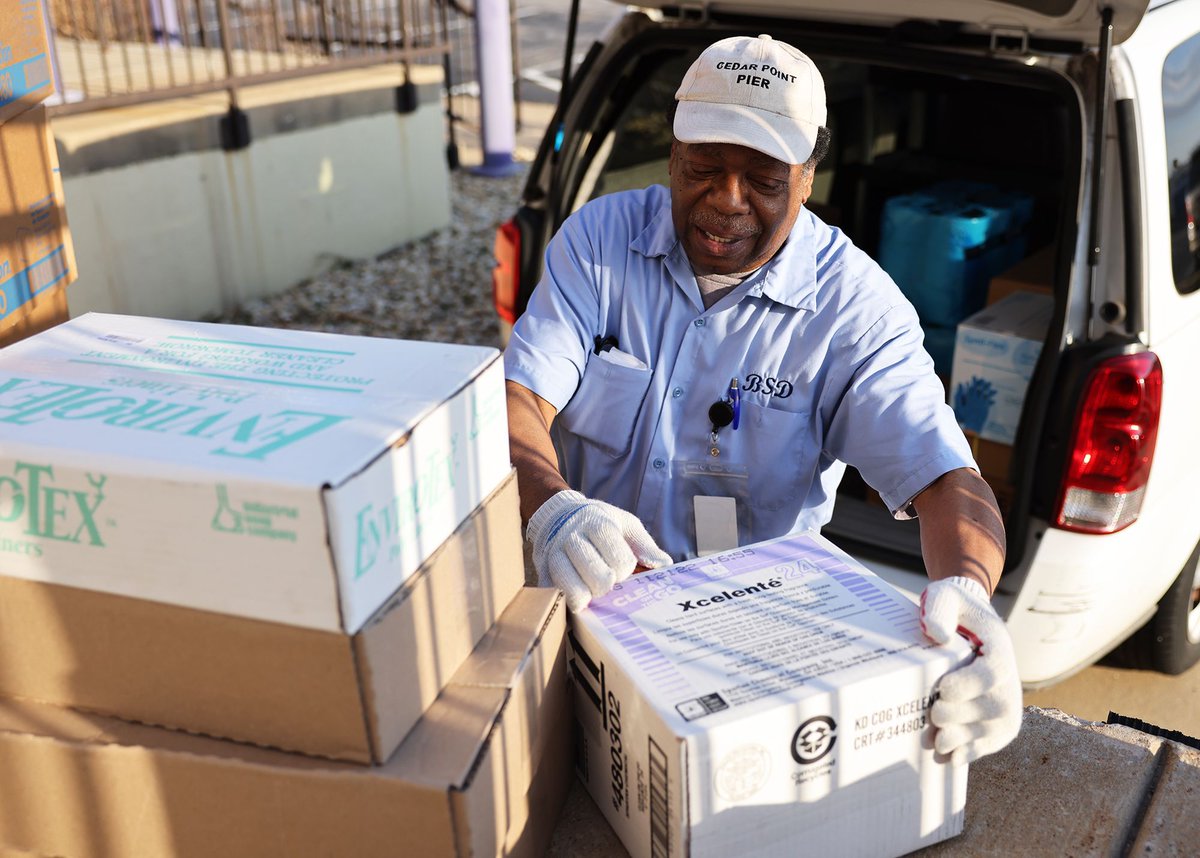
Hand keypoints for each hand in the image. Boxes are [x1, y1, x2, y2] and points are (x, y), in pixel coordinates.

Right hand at [526, 490, 672, 610]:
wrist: (558, 512)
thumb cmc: (598, 522)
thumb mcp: (625, 523)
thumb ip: (644, 544)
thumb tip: (664, 565)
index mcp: (596, 523)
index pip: (616, 555)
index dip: (624, 568)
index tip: (624, 569)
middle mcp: (572, 537)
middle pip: (594, 571)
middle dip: (605, 583)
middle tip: (608, 584)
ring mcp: (554, 553)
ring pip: (568, 583)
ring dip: (584, 596)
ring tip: (591, 597)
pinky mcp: (541, 568)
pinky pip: (551, 590)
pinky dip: (564, 599)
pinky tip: (575, 601)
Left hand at [919, 576, 1021, 763]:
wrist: (967, 622)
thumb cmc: (954, 608)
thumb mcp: (945, 596)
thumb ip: (940, 609)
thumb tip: (936, 632)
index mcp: (1000, 647)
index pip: (994, 672)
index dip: (970, 684)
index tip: (942, 688)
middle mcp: (1010, 678)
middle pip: (992, 707)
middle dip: (959, 715)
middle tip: (932, 714)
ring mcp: (1007, 702)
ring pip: (992, 730)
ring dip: (962, 739)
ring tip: (935, 740)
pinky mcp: (999, 722)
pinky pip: (991, 743)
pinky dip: (971, 752)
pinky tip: (949, 757)